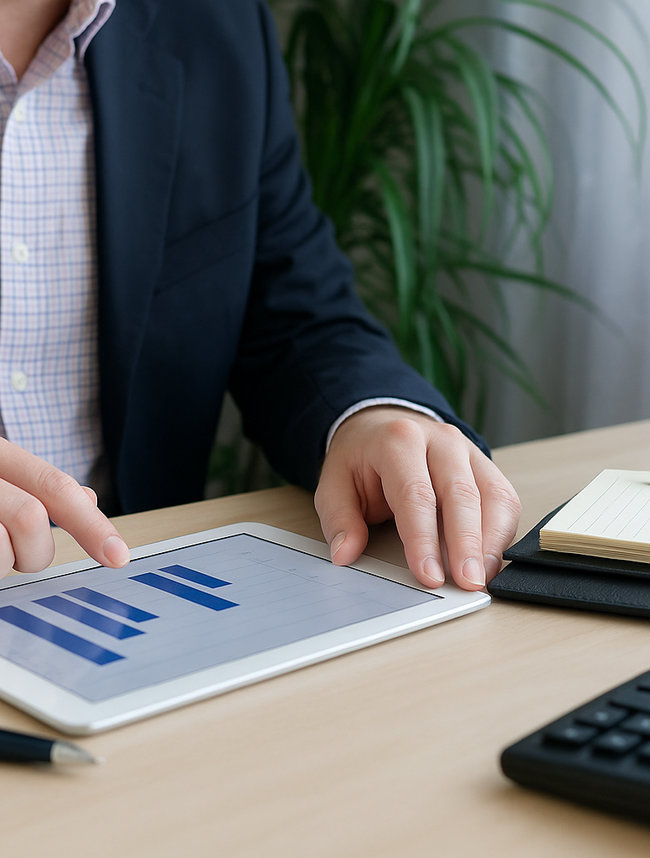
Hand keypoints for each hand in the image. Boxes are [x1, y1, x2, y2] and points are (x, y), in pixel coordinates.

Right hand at [0, 438, 129, 578]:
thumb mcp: (0, 471)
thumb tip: (89, 499)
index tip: (118, 555)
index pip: (55, 486)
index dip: (91, 523)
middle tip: (12, 553)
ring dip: (2, 561)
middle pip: (31, 519)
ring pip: (5, 549)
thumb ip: (38, 483)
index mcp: (0, 455)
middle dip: (34, 551)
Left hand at [315, 407, 520, 589]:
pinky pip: (504, 500)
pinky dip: (501, 533)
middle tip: (467, 583)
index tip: (428, 575)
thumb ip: (340, 519)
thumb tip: (345, 554)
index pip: (415, 494)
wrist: (383, 426)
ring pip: (492, 496)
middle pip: (461, 494)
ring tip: (481, 578)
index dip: (423, 539)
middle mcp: (440, 440)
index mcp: (399, 441)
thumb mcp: (335, 483)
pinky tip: (488, 561)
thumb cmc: (363, 459)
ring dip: (490, 541)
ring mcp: (468, 451)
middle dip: (466, 543)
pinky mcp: (485, 466)